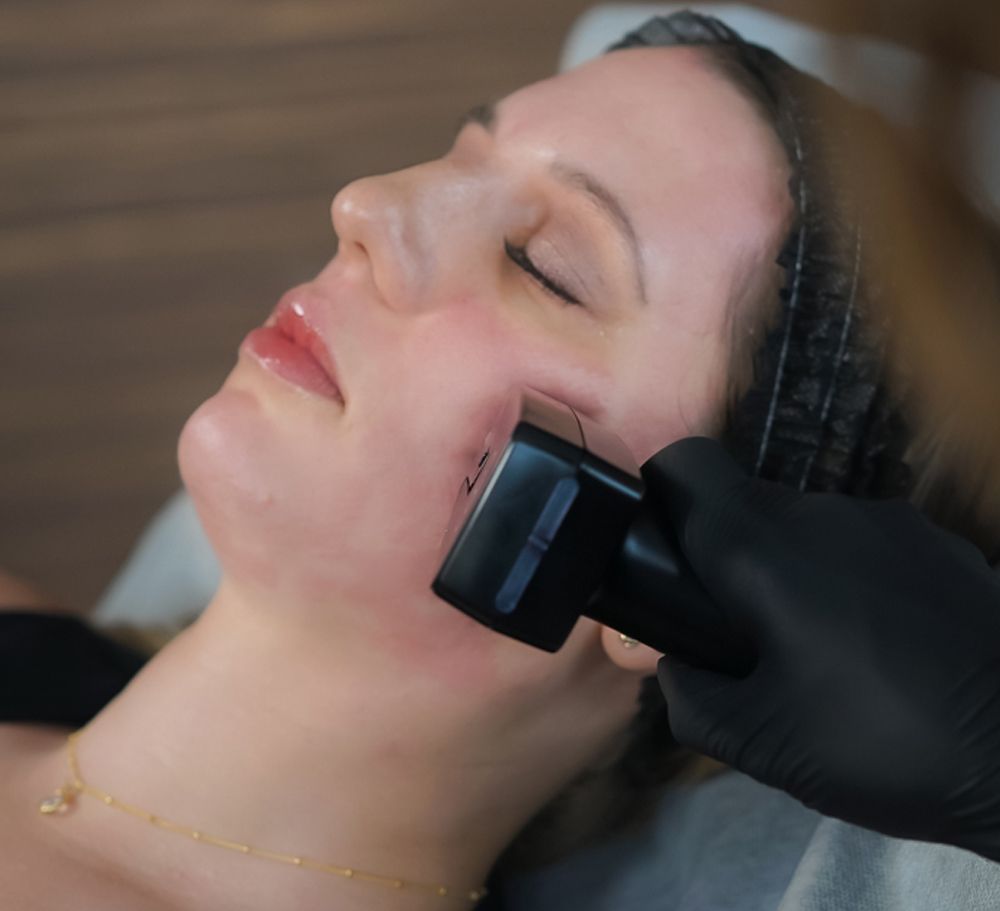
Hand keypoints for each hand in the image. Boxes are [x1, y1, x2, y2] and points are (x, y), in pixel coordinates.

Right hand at [643, 437, 999, 860]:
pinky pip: (864, 541)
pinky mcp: (939, 538)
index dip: (662, 497)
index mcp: (761, 549)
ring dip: (792, 569)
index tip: (669, 557)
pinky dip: (851, 575)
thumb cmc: (884, 744)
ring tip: (821, 647)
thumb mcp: (764, 748)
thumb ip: (691, 698)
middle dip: (728, 556)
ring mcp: (886, 519)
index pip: (685, 464)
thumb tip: (675, 665)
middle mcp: (819, 512)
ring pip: (805, 523)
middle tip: (744, 632)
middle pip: (744, 502)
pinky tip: (885, 641)